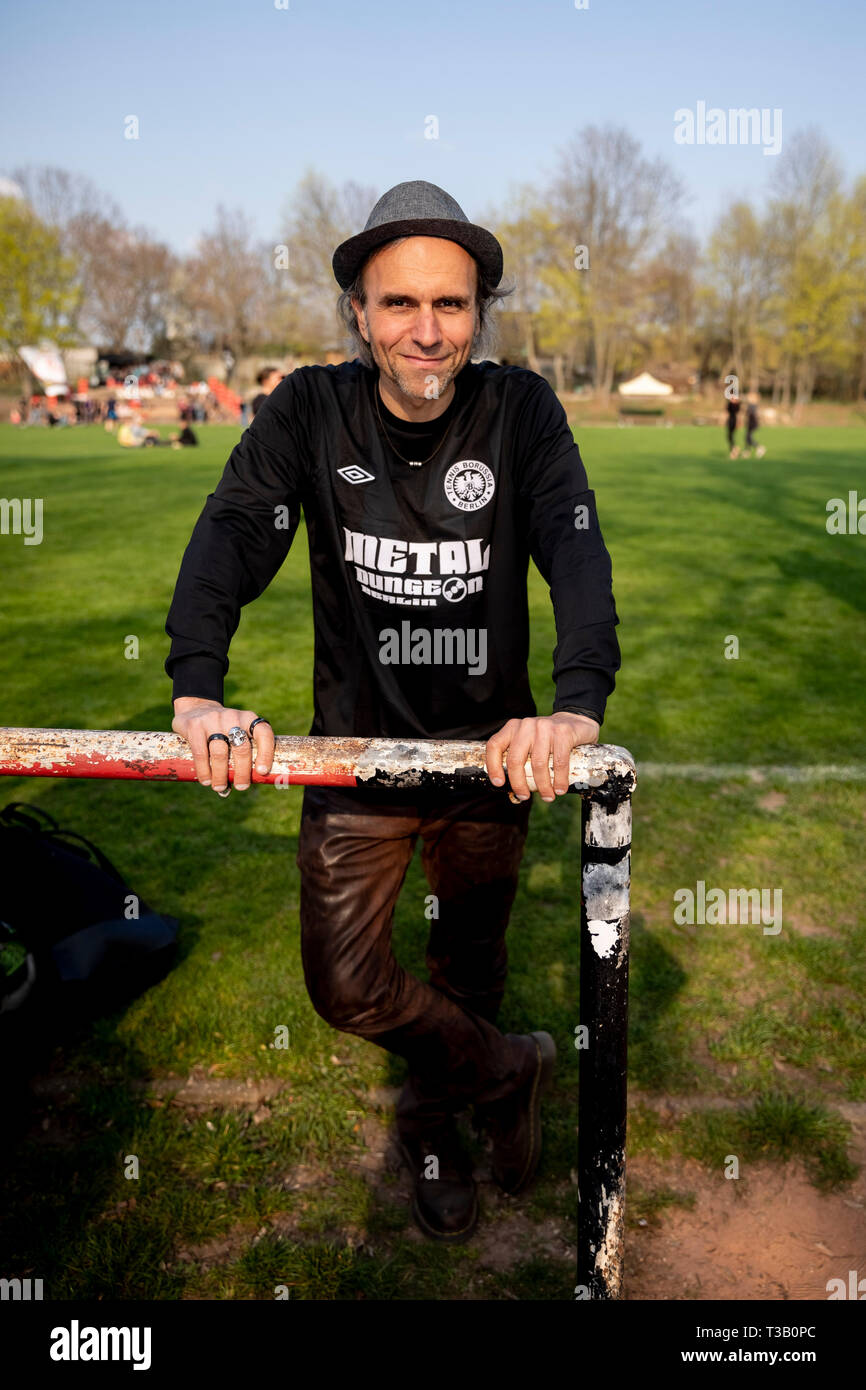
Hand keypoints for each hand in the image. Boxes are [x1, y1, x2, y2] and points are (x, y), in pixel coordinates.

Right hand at [171, 697, 274, 792]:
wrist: (196, 708)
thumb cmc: (223, 729)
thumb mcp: (237, 731)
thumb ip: (243, 752)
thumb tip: (242, 784)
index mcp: (249, 718)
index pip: (263, 733)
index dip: (266, 753)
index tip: (262, 772)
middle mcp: (233, 717)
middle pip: (241, 748)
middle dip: (242, 772)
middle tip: (242, 786)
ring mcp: (213, 720)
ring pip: (220, 753)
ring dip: (221, 775)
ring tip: (220, 787)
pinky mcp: (195, 726)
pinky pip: (201, 753)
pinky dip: (204, 771)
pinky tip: (206, 781)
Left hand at [485, 712, 599, 801]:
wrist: (576, 722)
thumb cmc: (548, 740)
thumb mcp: (529, 742)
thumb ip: (520, 758)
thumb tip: (515, 792)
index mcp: (513, 728)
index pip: (495, 745)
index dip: (493, 766)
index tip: (499, 784)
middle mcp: (526, 726)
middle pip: (515, 759)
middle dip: (519, 783)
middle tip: (524, 797)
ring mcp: (545, 727)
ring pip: (538, 764)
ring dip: (542, 786)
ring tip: (547, 797)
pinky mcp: (563, 733)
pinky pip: (559, 762)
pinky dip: (559, 780)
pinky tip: (560, 790)